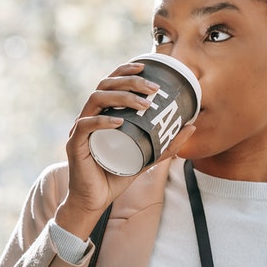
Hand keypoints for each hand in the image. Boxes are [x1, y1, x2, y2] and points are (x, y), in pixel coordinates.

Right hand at [54, 60, 195, 237]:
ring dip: (121, 98)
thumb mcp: (147, 157)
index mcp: (102, 114)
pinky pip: (84, 127)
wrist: (95, 200)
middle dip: (129, 82)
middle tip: (153, 89)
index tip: (145, 66)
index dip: (125, 70)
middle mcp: (89, 116)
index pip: (110, 83)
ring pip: (95, 100)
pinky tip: (118, 122)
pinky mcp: (75, 146)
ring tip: (144, 105)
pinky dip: (101, 121)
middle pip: (104, 86)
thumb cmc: (116, 175)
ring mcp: (79, 130)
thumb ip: (167, 144)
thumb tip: (192, 126)